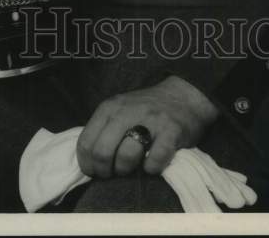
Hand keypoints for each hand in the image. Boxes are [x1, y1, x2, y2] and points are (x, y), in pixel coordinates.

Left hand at [76, 76, 218, 178]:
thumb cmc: (145, 110)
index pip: (85, 144)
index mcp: (109, 108)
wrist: (183, 96)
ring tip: (134, 166)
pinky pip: (155, 160)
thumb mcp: (118, 110)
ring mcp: (149, 120)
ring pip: (126, 157)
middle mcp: (126, 112)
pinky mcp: (171, 131)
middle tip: (115, 172)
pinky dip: (152, 168)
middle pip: (102, 152)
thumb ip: (103, 130)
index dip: (88, 165)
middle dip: (105, 171)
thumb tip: (88, 162)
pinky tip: (152, 163)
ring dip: (127, 170)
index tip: (96, 171)